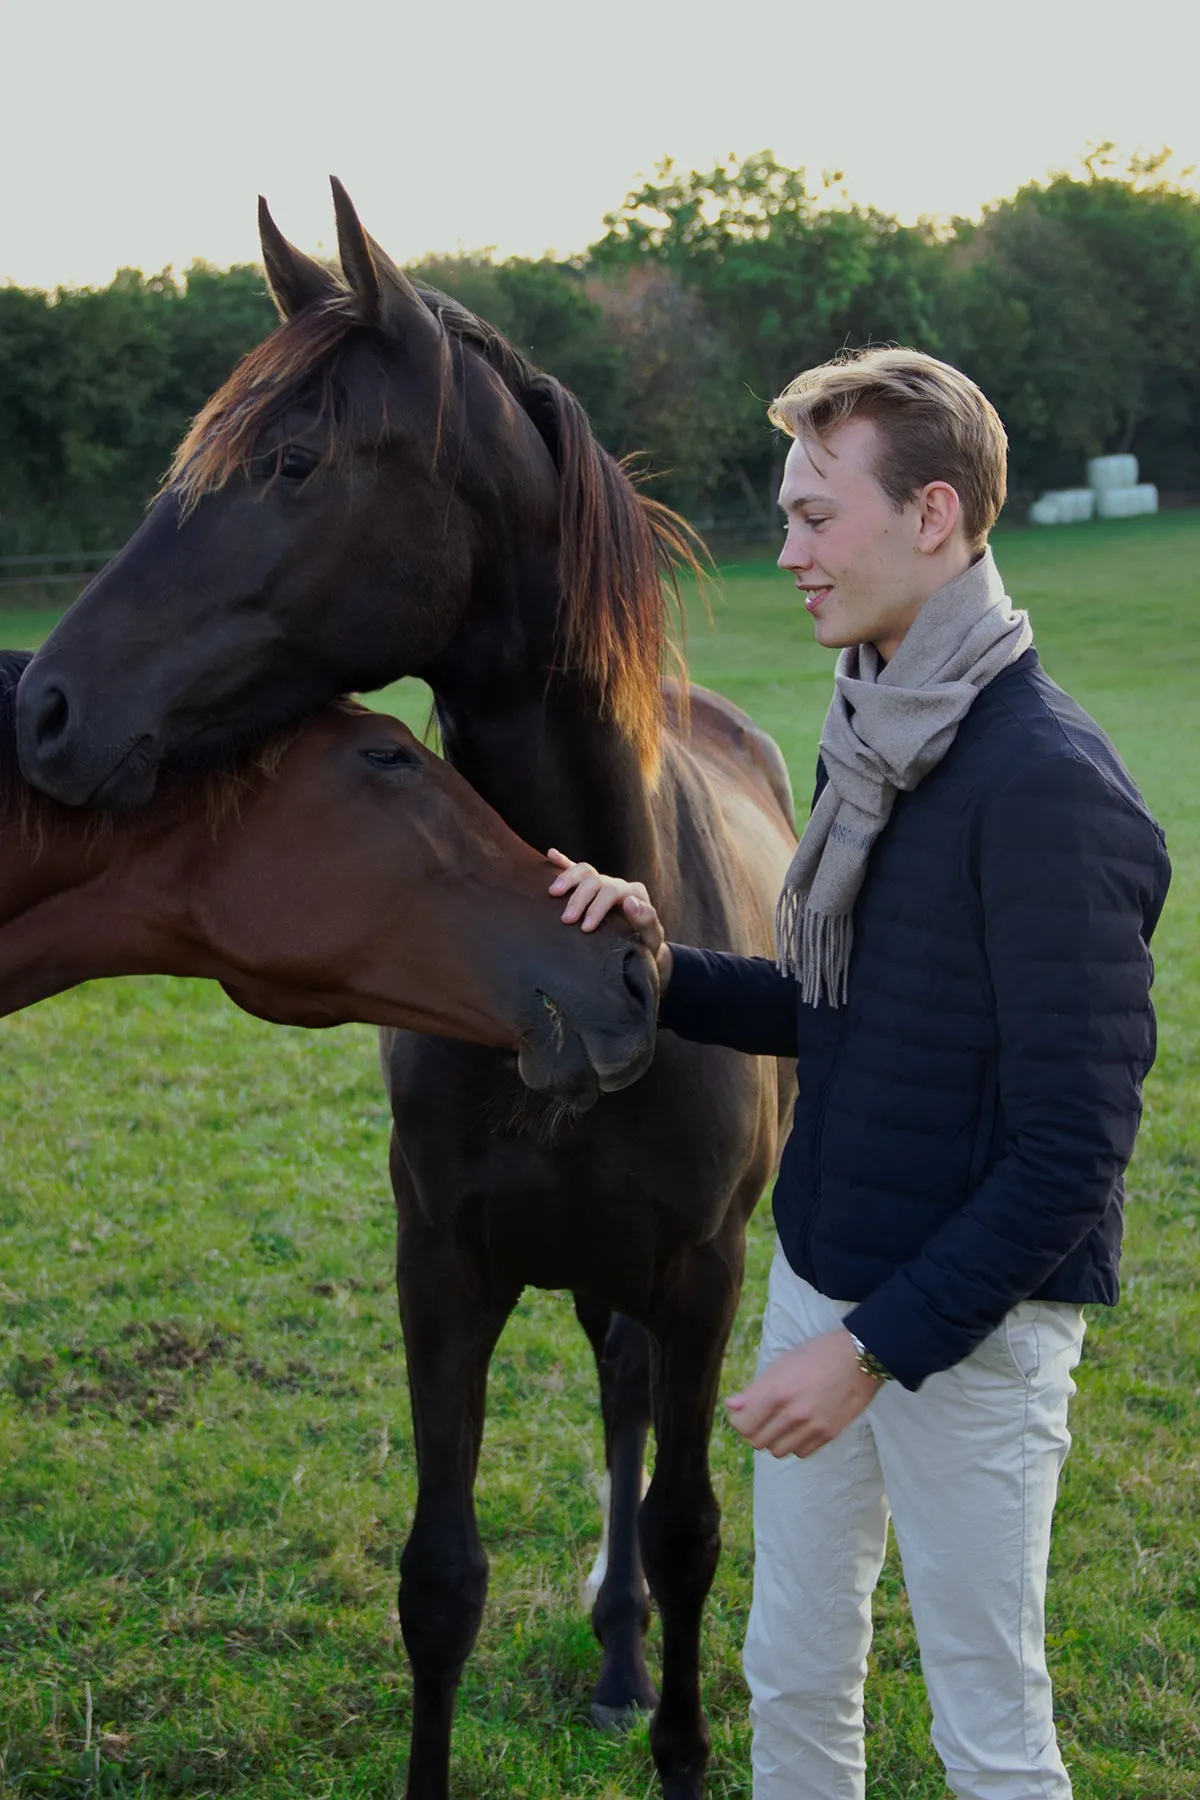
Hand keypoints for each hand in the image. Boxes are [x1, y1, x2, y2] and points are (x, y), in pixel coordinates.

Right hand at [546, 849, 671, 988]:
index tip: (586, 928)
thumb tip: (630, 902)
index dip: (597, 908)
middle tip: (566, 920)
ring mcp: (603, 883)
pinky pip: (576, 869)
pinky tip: (551, 854)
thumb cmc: (646, 944)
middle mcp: (617, 884)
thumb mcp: (652, 936)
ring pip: (584, 870)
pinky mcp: (590, 887)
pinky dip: (563, 861)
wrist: (641, 946)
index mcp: (634, 893)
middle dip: (579, 899)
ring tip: (553, 892)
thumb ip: (647, 919)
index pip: (612, 891)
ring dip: (567, 879)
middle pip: (595, 881)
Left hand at [726, 1329, 880, 1457]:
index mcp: (777, 1391)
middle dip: (755, 1431)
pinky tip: (799, 1428)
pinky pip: (800, 1453)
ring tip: (781, 1423)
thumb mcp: (782, 1363)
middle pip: (757, 1441)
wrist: (859, 1359)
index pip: (742, 1424)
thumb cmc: (818, 1354)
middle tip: (762, 1418)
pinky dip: (795, 1445)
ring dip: (774, 1440)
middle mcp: (792, 1413)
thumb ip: (755, 1389)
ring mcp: (811, 1426)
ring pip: (777, 1451)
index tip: (744, 1412)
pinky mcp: (828, 1435)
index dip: (739, 1419)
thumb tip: (731, 1406)